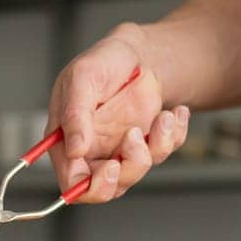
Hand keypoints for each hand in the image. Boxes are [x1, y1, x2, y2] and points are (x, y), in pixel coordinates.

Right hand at [48, 24, 189, 202]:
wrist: (136, 53)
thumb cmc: (102, 62)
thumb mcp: (82, 79)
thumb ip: (74, 115)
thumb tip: (74, 150)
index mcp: (66, 141)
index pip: (71, 183)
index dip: (89, 185)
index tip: (110, 166)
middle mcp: (91, 151)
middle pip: (106, 188)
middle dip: (129, 169)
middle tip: (136, 140)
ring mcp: (119, 150)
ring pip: (137, 172)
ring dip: (156, 146)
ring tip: (161, 116)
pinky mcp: (145, 144)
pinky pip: (163, 153)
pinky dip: (174, 134)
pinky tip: (173, 113)